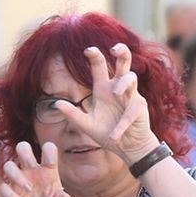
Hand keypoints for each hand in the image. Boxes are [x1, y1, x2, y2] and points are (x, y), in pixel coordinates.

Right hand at [0, 141, 69, 196]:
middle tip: (30, 164)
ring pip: (9, 165)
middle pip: (22, 149)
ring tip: (28, 189)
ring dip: (17, 175)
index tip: (50, 162)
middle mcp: (32, 174)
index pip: (48, 151)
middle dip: (24, 150)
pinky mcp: (8, 195)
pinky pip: (3, 187)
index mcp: (48, 173)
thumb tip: (62, 195)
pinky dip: (12, 196)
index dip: (48, 150)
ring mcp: (18, 183)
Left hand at [55, 44, 158, 164]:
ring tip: (115, 92)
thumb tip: (56, 104)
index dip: (95, 55)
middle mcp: (117, 88)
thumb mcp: (87, 125)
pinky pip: (132, 109)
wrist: (126, 147)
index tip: (88, 50)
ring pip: (131, 77)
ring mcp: (130, 95)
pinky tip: (114, 135)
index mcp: (103, 88)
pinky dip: (123, 122)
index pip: (99, 66)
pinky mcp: (140, 106)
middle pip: (123, 62)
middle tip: (114, 49)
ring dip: (123, 82)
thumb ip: (73, 114)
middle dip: (121, 51)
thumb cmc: (107, 133)